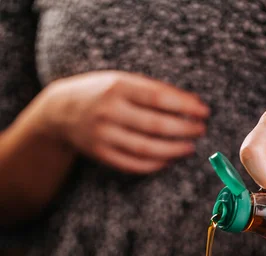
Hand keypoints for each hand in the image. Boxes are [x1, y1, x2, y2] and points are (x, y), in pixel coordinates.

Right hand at [37, 71, 208, 173]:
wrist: (60, 111)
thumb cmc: (101, 92)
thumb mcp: (121, 80)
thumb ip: (151, 90)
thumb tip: (191, 103)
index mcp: (117, 86)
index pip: (158, 97)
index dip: (185, 106)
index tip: (204, 111)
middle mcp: (109, 111)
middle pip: (155, 125)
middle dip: (184, 130)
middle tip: (201, 131)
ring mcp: (103, 135)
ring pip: (147, 148)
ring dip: (173, 150)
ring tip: (190, 147)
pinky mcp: (101, 154)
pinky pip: (134, 164)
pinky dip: (155, 164)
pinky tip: (169, 159)